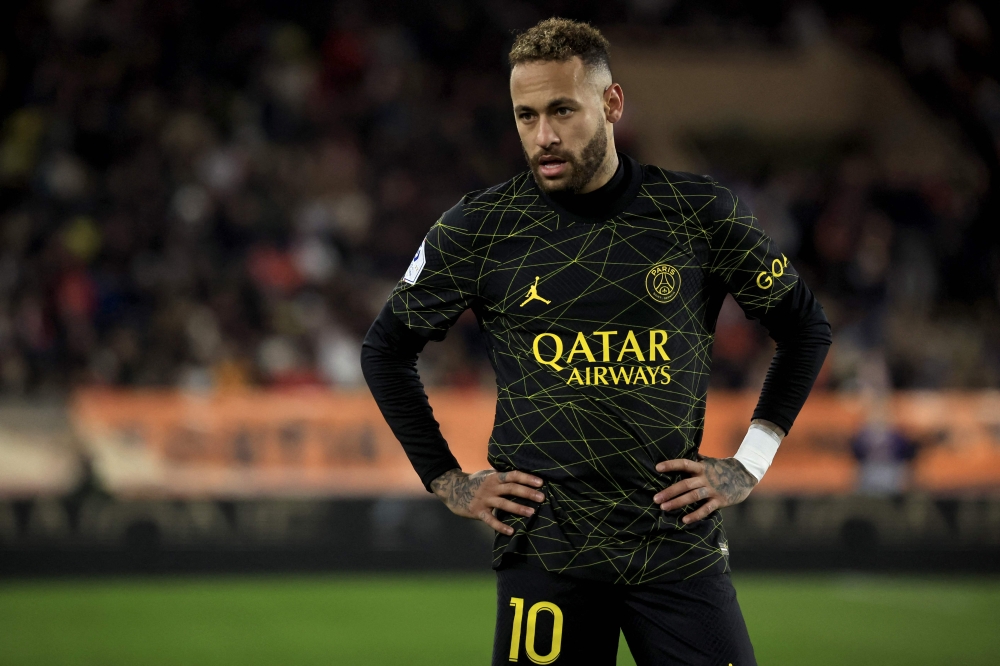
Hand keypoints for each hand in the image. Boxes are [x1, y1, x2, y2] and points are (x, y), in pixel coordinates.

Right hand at [429, 468, 544, 534]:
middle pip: (511, 489)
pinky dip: (501, 526)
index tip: (540, 482)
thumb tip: (522, 475)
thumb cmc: (475, 482)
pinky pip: (491, 520)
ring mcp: (484, 500)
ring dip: (518, 508)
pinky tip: (511, 531)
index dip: (527, 478)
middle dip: (527, 493)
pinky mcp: (478, 511)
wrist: (452, 489)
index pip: (513, 475)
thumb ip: (502, 476)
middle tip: (542, 497)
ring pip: (503, 504)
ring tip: (531, 513)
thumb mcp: (488, 475)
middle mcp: (491, 487)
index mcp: (495, 477)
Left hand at [653, 457, 757, 524]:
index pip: (684, 464)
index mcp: (702, 467)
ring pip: (693, 497)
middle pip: (685, 484)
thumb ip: (696, 460)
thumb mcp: (709, 462)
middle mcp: (705, 478)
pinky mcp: (720, 500)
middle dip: (669, 491)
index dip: (671, 465)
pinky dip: (695, 515)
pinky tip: (684, 520)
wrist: (745, 475)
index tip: (657, 468)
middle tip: (655, 498)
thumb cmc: (722, 468)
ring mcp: (712, 490)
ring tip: (664, 508)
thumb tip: (681, 451)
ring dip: (677, 502)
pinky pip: (706, 509)